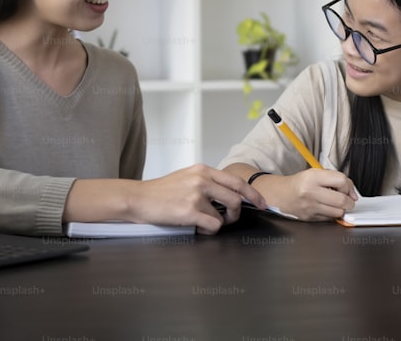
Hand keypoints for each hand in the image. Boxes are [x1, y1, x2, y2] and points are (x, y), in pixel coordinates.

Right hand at [130, 164, 266, 234]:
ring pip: (223, 216)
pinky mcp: (190, 210)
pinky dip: (207, 230)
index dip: (252, 194)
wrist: (138, 198)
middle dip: (235, 214)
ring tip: (201, 221)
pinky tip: (195, 226)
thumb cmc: (161, 192)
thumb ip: (208, 183)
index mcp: (203, 170)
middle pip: (236, 199)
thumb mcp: (187, 178)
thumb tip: (230, 196)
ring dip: (216, 223)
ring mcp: (196, 195)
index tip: (262, 203)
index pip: (236, 181)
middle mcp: (202, 180)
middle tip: (227, 219)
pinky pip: (213, 226)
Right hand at [258, 168, 357, 221]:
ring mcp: (310, 207)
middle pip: (342, 200)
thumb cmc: (300, 183)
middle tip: (347, 199)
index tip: (347, 188)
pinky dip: (332, 214)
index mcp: (312, 177)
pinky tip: (326, 208)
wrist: (282, 194)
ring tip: (335, 203)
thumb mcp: (315, 173)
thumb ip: (335, 178)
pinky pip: (330, 218)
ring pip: (338, 212)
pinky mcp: (310, 218)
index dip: (348, 185)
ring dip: (341, 208)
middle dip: (349, 201)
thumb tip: (353, 193)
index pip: (341, 180)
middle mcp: (310, 192)